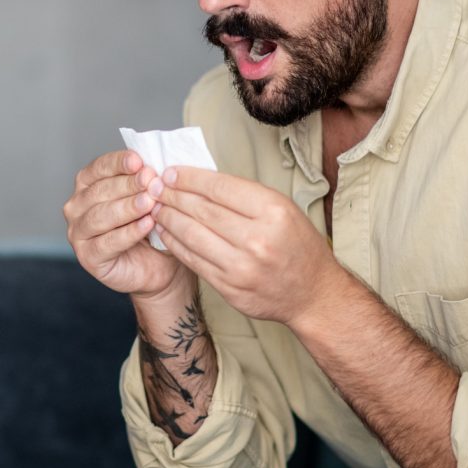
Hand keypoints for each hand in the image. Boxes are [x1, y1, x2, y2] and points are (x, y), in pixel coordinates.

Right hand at [64, 150, 190, 298]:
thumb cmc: (150, 224)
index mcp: (87, 184)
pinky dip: (129, 232)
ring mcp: (78, 233)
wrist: (159, 263)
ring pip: (101, 216)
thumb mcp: (149, 196)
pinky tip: (147, 224)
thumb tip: (152, 166)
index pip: (99, 167)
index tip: (139, 161)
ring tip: (150, 202)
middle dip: (128, 184)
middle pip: (100, 191)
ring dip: (127, 207)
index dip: (119, 163)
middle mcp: (77, 206)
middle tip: (151, 180)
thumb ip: (146, 181)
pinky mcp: (88, 257)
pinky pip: (107, 243)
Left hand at [150, 167, 341, 324]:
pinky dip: (175, 244)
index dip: (189, 178)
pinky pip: (194, 261)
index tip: (170, 173)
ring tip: (155, 207)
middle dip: (173, 196)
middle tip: (155, 187)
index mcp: (273, 212)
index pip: (220, 188)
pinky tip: (166, 231)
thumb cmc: (298, 245)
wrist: (312, 294)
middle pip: (203, 210)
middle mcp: (258, 239)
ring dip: (168, 218)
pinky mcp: (230, 288)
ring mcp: (242, 267)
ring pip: (192, 235)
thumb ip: (245, 196)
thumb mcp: (283, 209)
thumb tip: (200, 181)